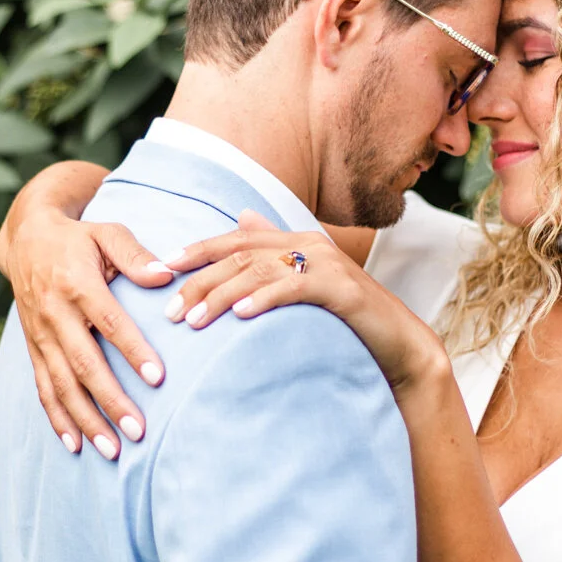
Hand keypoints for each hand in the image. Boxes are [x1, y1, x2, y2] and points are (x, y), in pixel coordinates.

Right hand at [0, 199, 172, 459]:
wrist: (26, 238)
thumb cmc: (79, 238)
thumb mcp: (107, 233)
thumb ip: (135, 256)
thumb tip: (168, 274)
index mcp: (77, 283)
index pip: (109, 322)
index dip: (132, 351)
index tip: (158, 378)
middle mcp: (54, 314)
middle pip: (84, 364)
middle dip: (111, 401)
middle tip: (139, 431)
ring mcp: (40, 335)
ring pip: (62, 385)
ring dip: (86, 420)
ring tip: (113, 450)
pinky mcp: (33, 348)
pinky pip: (43, 389)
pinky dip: (58, 419)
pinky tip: (76, 445)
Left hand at [164, 212, 446, 391]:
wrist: (401, 347)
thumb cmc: (347, 324)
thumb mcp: (304, 287)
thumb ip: (273, 256)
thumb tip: (241, 215)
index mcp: (296, 240)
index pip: (236, 238)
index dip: (197, 250)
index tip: (160, 268)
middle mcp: (309, 244)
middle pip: (240, 253)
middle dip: (200, 280)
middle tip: (170, 311)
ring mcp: (327, 263)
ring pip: (260, 270)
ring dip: (222, 294)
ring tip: (194, 320)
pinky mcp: (342, 288)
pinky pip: (294, 288)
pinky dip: (264, 299)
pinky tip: (240, 316)